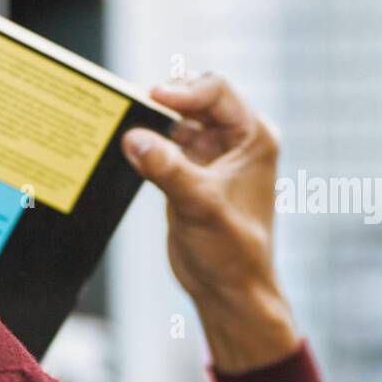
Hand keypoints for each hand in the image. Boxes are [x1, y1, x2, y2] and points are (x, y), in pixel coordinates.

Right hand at [121, 73, 299, 372]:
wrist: (228, 291)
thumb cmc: (232, 253)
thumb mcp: (201, 206)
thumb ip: (168, 169)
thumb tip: (133, 138)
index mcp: (254, 137)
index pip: (217, 91)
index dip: (183, 90)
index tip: (152, 99)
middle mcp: (236, 141)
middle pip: (195, 98)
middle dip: (166, 101)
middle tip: (136, 110)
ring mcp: (212, 155)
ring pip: (177, 119)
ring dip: (153, 121)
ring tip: (127, 127)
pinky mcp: (190, 172)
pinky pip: (165, 144)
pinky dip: (147, 143)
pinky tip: (127, 148)